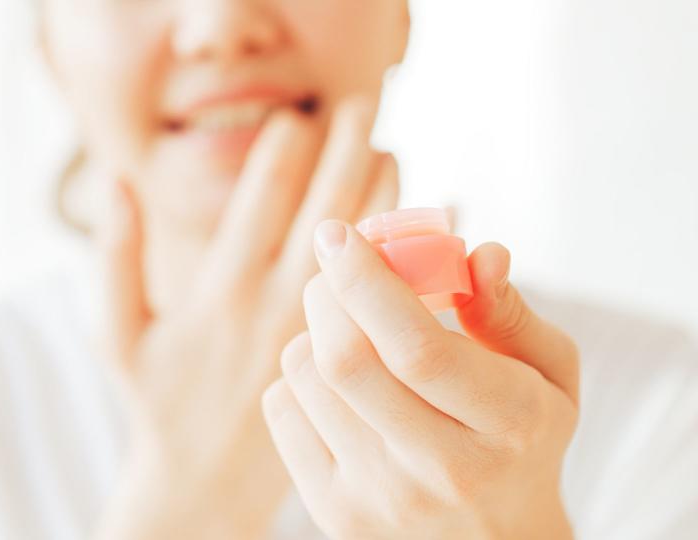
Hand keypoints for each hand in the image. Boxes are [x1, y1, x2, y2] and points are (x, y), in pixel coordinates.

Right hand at [92, 99, 398, 538]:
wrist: (204, 485)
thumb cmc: (158, 403)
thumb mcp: (119, 332)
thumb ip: (116, 255)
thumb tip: (115, 181)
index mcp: (219, 292)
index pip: (261, 199)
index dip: (283, 149)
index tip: (298, 115)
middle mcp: (273, 308)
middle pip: (322, 212)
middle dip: (343, 151)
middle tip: (359, 109)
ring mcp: (314, 337)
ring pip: (362, 255)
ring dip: (380, 198)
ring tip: (388, 152)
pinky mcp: (341, 364)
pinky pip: (380, 304)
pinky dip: (400, 262)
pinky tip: (412, 228)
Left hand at [262, 220, 579, 538]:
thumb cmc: (521, 441)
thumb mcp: (550, 375)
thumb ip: (512, 312)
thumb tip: (481, 253)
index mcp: (508, 423)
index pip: (418, 347)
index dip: (367, 280)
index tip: (338, 233)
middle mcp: (441, 470)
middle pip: (346, 359)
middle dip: (329, 292)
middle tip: (339, 268)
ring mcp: (379, 497)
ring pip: (306, 377)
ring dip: (314, 331)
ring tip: (350, 332)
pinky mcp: (332, 511)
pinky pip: (282, 409)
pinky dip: (298, 375)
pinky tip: (335, 383)